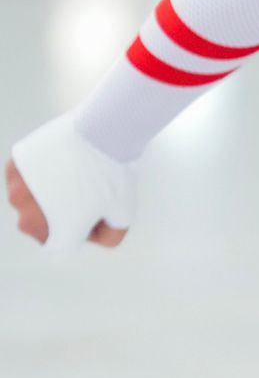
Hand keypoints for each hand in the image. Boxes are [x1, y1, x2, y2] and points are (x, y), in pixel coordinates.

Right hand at [6, 156, 127, 247]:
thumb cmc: (115, 173)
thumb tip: (94, 236)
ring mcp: (17, 190)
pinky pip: (26, 177)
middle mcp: (27, 217)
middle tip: (89, 189)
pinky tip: (62, 160)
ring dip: (50, 192)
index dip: (82, 232)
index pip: (61, 246)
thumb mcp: (124, 213)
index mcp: (53, 234)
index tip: (96, 211)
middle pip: (44, 224)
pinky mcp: (14, 166)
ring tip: (77, 172)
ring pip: (33, 200)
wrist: (103, 130)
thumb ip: (110, 236)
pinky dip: (41, 172)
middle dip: (64, 213)